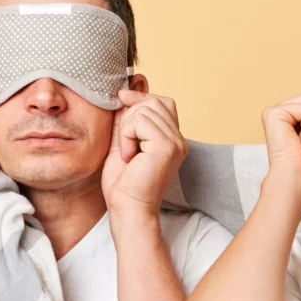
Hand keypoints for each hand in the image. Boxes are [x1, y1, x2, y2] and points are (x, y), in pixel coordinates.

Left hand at [102, 89, 188, 220]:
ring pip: (145, 109)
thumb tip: (127, 91)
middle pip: (154, 101)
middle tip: (124, 142)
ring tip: (127, 152)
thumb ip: (128, 118)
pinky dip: (127, 135)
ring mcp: (176, 142)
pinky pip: (140, 121)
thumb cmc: (123, 184)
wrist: (127, 209)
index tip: (121, 100)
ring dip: (126, 128)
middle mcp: (179, 140)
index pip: (163, 102)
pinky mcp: (167, 146)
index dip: (140, 97)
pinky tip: (129, 156)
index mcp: (172, 139)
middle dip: (131, 114)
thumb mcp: (123, 142)